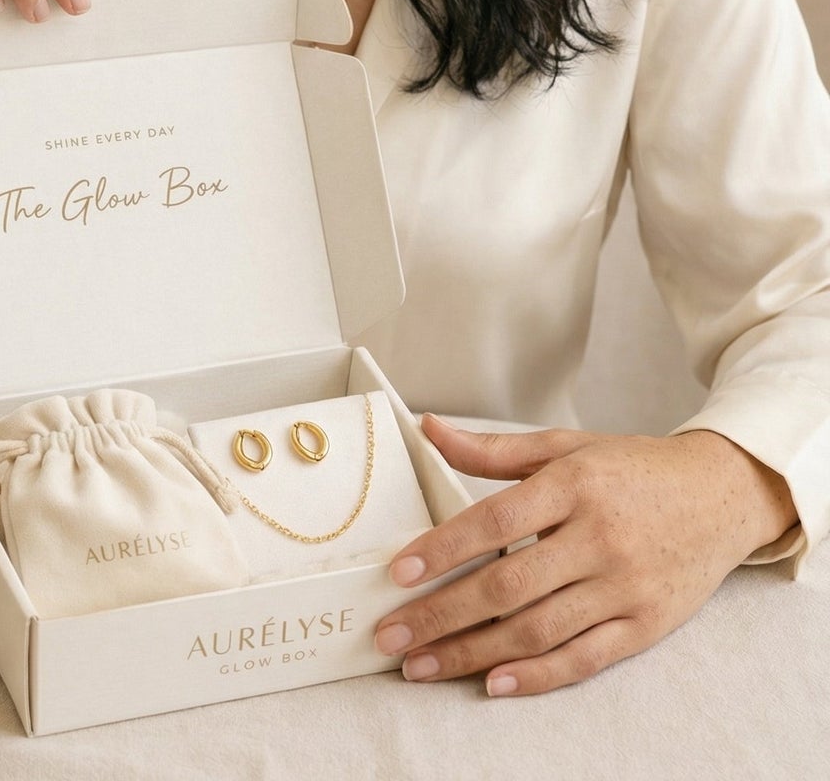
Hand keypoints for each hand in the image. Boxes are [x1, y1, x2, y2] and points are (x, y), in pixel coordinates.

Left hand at [375, 416, 797, 697]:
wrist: (721, 495)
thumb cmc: (633, 469)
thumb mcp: (566, 445)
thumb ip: (494, 449)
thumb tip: (427, 429)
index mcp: (574, 485)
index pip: (496, 520)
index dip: (444, 548)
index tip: (399, 572)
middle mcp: (598, 537)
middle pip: (508, 585)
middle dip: (442, 615)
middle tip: (391, 636)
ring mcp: (623, 586)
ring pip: (538, 630)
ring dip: (473, 654)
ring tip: (422, 665)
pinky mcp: (644, 625)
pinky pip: (583, 659)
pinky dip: (535, 676)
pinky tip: (492, 683)